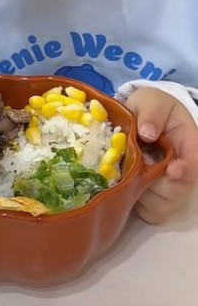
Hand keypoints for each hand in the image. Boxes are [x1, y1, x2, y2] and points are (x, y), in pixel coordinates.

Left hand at [127, 87, 197, 223]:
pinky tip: (123, 183)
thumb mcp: (152, 100)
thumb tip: (147, 132)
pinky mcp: (155, 198)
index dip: (185, 171)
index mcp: (190, 145)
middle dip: (155, 184)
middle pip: (178, 191)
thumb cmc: (150, 107)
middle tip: (133, 168)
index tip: (171, 169)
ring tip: (127, 170)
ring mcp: (171, 187)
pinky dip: (134, 203)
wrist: (137, 118)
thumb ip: (152, 112)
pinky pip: (149, 212)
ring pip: (161, 205)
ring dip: (140, 192)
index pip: (195, 164)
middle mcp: (184, 170)